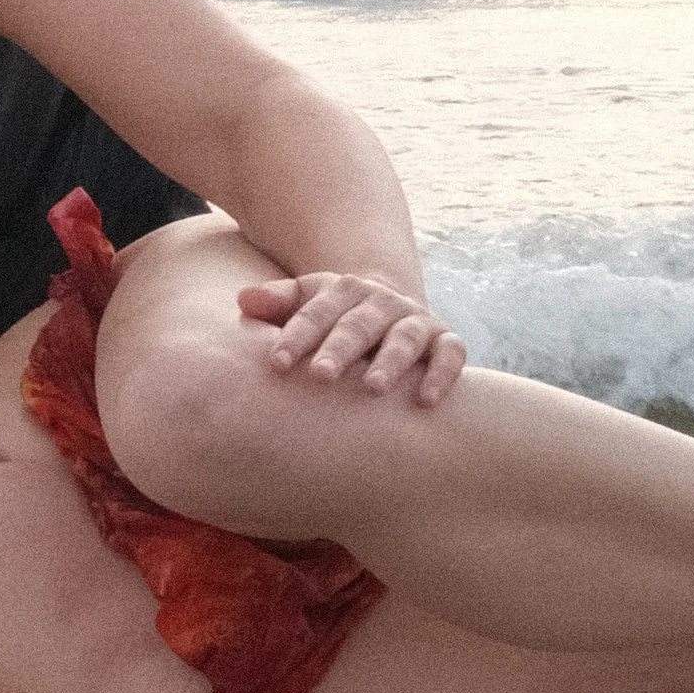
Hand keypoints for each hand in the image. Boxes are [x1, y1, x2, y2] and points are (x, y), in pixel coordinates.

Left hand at [238, 270, 466, 408]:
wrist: (390, 313)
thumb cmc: (335, 319)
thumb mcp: (306, 304)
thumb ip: (276, 302)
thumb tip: (242, 300)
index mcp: (344, 291)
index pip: (316, 311)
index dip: (297, 336)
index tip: (276, 363)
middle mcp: (382, 302)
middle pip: (359, 323)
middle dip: (340, 348)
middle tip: (320, 375)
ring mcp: (415, 320)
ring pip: (406, 337)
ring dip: (391, 361)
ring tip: (373, 388)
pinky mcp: (444, 341)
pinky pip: (451, 354)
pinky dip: (442, 374)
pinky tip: (425, 401)